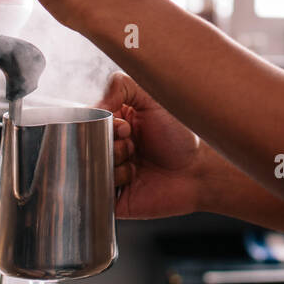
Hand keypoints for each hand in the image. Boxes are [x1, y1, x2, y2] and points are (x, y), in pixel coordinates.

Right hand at [103, 71, 204, 219]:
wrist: (197, 171)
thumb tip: (95, 104)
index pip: (89, 120)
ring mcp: (109, 172)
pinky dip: (114, 180)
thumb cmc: (179, 136)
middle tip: (132, 144)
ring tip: (136, 163)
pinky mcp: (111, 197)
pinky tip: (134, 177)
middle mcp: (109, 147)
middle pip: (86, 142)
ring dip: (114, 161)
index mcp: (115, 123)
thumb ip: (121, 86)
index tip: (126, 126)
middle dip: (110, 142)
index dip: (104, 123)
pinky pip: (95, 188)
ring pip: (89, 165)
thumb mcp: (153, 98)